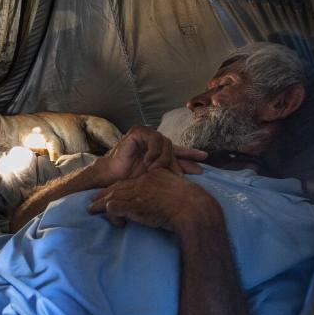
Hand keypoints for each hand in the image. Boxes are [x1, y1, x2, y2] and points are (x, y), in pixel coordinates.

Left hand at [87, 168, 221, 231]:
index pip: (131, 181)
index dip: (120, 188)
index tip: (112, 193)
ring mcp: (137, 192)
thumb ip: (166, 195)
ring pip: (111, 196)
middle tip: (93, 200)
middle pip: (118, 186)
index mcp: (154, 176)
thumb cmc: (191, 206)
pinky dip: (111, 216)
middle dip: (104, 193)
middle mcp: (143, 181)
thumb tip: (161, 204)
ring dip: (99, 204)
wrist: (193, 209)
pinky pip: (113, 208)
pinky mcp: (133, 204)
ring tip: (91, 210)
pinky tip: (116, 223)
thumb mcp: (177, 196)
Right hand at [92, 126, 206, 185]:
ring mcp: (146, 137)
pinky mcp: (137, 133)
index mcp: (158, 154)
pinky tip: (149, 162)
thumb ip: (166, 176)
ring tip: (158, 170)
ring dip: (164, 157)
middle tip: (190, 168)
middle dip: (182, 158)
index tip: (204, 158)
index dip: (190, 154)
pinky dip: (153, 150)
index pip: (177, 152)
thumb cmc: (128, 181)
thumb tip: (186, 181)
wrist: (110, 178)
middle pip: (173, 147)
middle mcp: (153, 144)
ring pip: (165, 142)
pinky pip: (152, 138)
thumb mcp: (153, 180)